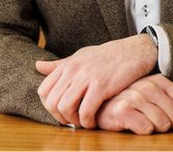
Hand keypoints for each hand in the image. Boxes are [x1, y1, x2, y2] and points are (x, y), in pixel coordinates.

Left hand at [36, 34, 157, 126]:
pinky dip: (87, 122)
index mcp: (67, 65)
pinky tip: (93, 122)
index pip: (43, 91)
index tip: (62, 112)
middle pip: (52, 102)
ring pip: (65, 107)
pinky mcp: (101, 86)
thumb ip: (59, 65)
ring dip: (73, 121)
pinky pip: (85, 111)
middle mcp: (73, 70)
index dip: (50, 106)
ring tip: (83, 122)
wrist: (134, 51)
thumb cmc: (107, 56)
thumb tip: (37, 66)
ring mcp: (86, 77)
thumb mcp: (81, 56)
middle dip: (60, 117)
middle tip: (72, 121)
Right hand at [95, 74, 172, 134]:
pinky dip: (144, 130)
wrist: (102, 108)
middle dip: (171, 125)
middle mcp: (147, 86)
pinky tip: (137, 125)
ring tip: (148, 124)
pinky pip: (145, 127)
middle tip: (159, 124)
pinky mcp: (123, 110)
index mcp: (158, 81)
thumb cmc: (133, 107)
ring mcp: (134, 97)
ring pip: (161, 122)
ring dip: (157, 129)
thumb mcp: (159, 106)